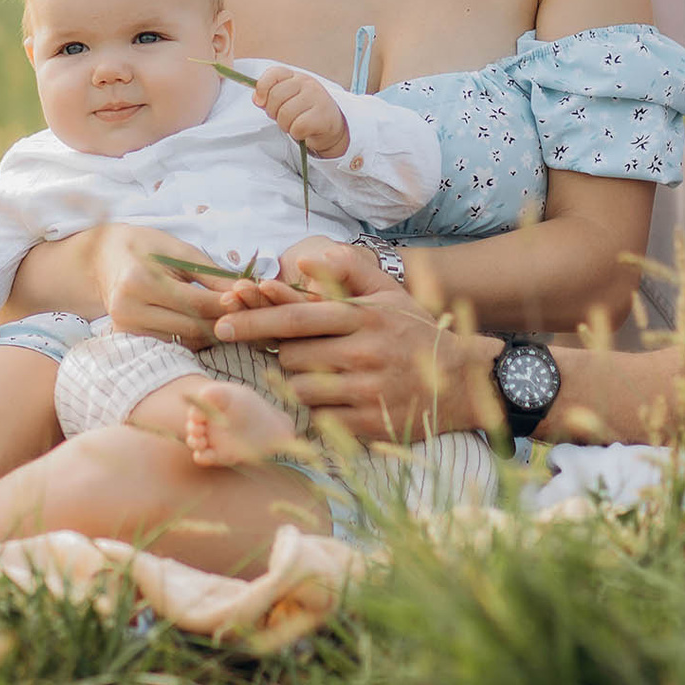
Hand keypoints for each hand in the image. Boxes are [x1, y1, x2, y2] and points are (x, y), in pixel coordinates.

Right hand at [92, 224, 243, 348]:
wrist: (104, 259)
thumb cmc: (146, 247)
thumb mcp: (180, 251)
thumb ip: (211, 275)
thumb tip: (243, 294)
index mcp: (139, 282)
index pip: (194, 303)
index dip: (225, 304)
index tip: (248, 299)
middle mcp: (128, 310)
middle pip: (191, 327)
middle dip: (223, 321)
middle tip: (245, 312)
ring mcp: (125, 328)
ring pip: (184, 341)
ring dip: (210, 332)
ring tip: (229, 317)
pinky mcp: (128, 339)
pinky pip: (172, 344)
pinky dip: (193, 337)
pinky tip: (205, 323)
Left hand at [212, 245, 493, 441]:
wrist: (463, 383)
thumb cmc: (415, 334)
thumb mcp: (389, 295)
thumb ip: (347, 271)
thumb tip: (302, 261)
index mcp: (364, 316)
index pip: (295, 317)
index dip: (253, 320)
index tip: (222, 322)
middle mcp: (365, 351)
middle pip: (290, 356)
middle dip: (286, 355)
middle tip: (303, 355)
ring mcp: (367, 389)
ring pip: (300, 388)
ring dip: (300, 384)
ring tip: (326, 377)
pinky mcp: (369, 423)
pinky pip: (319, 418)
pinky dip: (318, 411)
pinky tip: (336, 401)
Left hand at [254, 65, 348, 158]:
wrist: (331, 128)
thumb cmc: (304, 113)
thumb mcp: (286, 100)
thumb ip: (269, 96)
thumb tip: (257, 98)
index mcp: (296, 77)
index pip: (274, 73)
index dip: (262, 88)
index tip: (261, 101)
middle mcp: (307, 83)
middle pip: (276, 96)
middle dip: (274, 112)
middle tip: (283, 117)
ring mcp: (317, 98)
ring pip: (285, 114)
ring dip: (286, 125)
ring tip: (295, 124)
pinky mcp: (322, 116)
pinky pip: (297, 128)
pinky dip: (297, 134)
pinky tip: (304, 130)